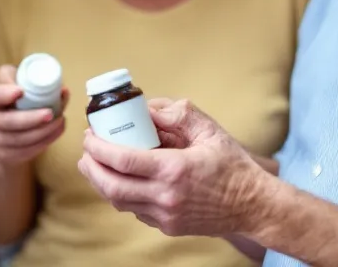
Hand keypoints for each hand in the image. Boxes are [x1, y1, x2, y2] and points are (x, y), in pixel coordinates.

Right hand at [0, 65, 68, 168]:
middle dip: (30, 118)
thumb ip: (41, 83)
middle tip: (50, 113)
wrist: (12, 128)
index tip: (20, 92)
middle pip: (6, 121)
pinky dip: (43, 143)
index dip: (5, 94)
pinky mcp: (4, 153)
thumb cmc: (20, 99)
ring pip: (17, 139)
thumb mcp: (24, 83)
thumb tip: (63, 91)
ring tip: (59, 121)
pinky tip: (55, 132)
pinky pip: (23, 152)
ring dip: (42, 132)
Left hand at [77, 98, 271, 237]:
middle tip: (86, 151)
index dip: (98, 148)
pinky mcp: (168, 227)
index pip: (122, 160)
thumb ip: (176, 114)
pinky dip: (121, 194)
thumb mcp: (208, 130)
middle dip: (90, 167)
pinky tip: (120, 179)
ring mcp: (165, 216)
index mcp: (174, 170)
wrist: (252, 205)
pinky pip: (134, 210)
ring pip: (119, 201)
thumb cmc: (232, 165)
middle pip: (111, 186)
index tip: (89, 135)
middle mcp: (165, 196)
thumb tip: (146, 110)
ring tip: (94, 165)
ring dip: (101, 182)